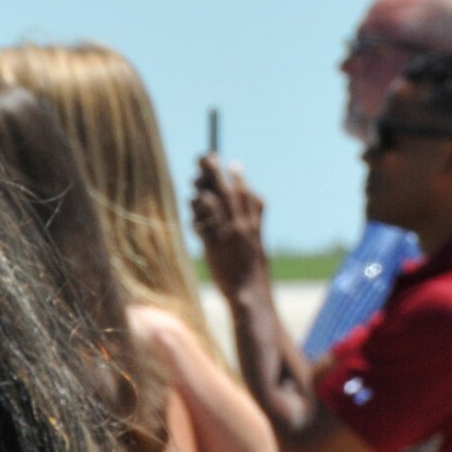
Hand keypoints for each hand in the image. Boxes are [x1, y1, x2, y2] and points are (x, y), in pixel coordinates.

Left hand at [190, 154, 267, 297]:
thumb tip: (250, 214)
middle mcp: (243, 228)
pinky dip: (196, 212)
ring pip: (214, 204)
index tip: (234, 164)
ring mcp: (229, 236)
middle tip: (208, 156)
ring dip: (203, 190)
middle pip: (230, 193)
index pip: (251, 197)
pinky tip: (191, 205)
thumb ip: (255, 228)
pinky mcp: (214, 246)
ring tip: (195, 181)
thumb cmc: (253, 275)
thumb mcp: (260, 248)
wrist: (251, 295)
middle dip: (218, 173)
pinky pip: (202, 223)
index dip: (242, 180)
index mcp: (256, 228)